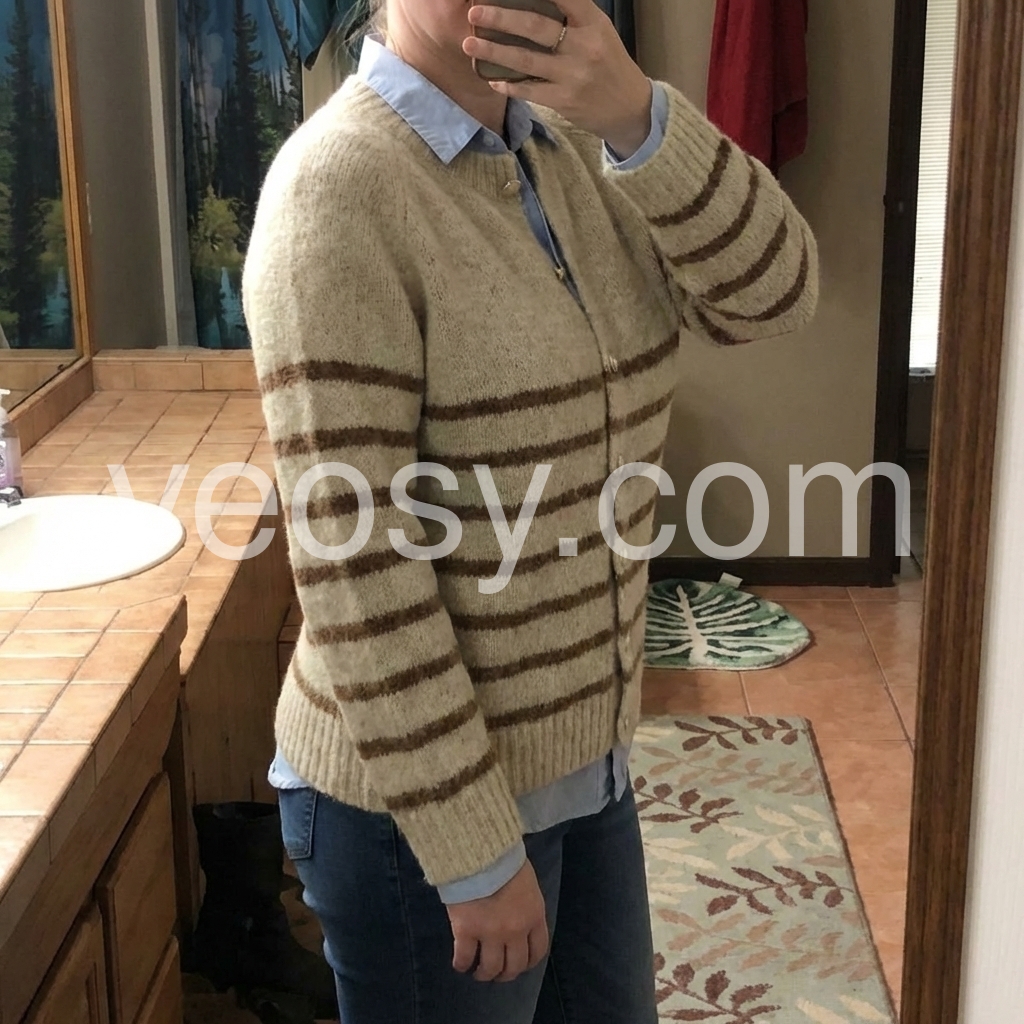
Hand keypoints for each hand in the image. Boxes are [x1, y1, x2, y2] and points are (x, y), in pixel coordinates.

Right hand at [447, 858, 549, 982]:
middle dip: (506, 973)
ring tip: (478, 972)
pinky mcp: (466, 931)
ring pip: (490, 968)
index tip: (520, 964)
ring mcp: (491, 933)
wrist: (480, 851)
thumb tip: (520, 918)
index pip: (537, 951)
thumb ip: (526, 905)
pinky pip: (464, 958)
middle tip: (497, 973)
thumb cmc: (505, 860)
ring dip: (484, 974)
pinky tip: (460, 964)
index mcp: (534, 916)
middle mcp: (515, 930)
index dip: (528, 962)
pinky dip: (462, 964)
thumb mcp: (526, 883)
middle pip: (514, 965)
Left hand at [462, 0, 652, 158]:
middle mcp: (583, 47)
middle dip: (501, 19)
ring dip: (494, 52)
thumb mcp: (599, 30)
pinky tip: (491, 79)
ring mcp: (572, 76)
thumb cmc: (608, 63)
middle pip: (535, 27)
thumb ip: (573, 13)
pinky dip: (508, 85)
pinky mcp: (564, 101)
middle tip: (475, 12)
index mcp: (592, 23)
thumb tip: (537, 0)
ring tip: (470, 43)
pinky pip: (529, 90)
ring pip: (526, 61)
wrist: (628, 108)